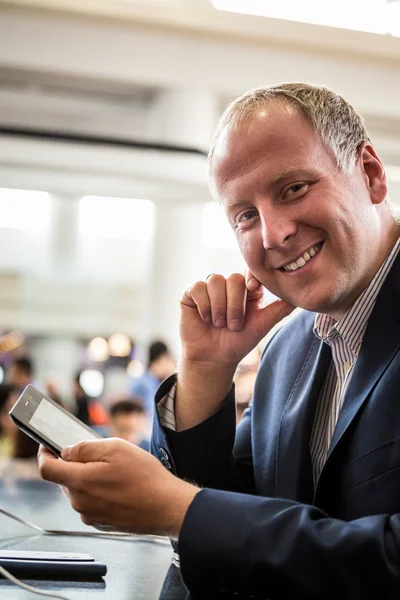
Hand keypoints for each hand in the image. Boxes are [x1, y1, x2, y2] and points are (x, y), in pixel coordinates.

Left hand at [38, 439, 198, 538]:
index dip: (44, 455)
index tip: (47, 447)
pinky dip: (98, 491)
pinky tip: (120, 486)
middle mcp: (80, 503)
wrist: (166, 506)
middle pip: (65, 478)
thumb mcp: (116, 448)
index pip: (47, 469)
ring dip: (89, 478)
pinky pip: (91, 502)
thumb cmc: (145, 478)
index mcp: (80, 482)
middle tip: (100, 455)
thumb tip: (67, 451)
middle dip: (75, 464)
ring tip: (116, 471)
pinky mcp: (101, 523)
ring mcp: (90, 515)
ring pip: (79, 490)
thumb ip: (85, 448)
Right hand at [180, 271, 294, 367]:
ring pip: (215, 281)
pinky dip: (204, 306)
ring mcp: (209, 288)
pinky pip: (198, 287)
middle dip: (235, 305)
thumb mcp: (264, 323)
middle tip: (233, 326)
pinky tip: (206, 319)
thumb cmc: (239, 342)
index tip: (253, 290)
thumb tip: (302, 295)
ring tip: (219, 324)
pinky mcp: (192, 293)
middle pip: (233, 278)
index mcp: (246, 288)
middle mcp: (228, 285)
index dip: (251, 277)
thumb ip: (281, 308)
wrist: (214, 358)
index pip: (250, 271)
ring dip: (219, 307)